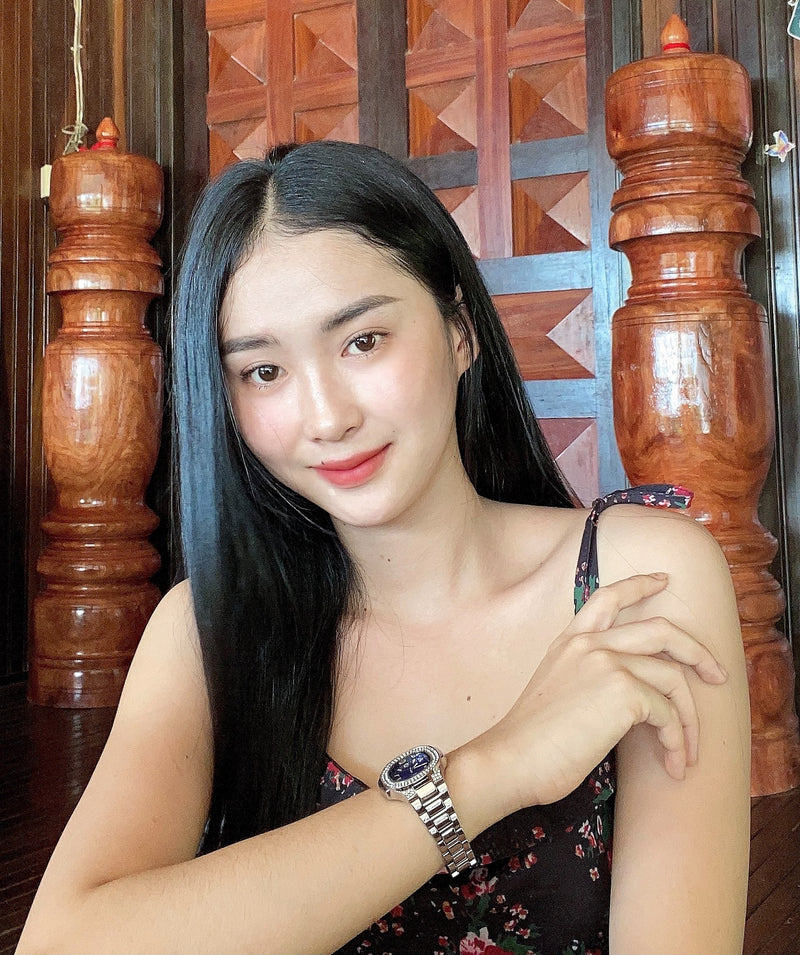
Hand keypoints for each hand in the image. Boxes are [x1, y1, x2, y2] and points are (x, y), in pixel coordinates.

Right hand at [473, 573, 727, 813]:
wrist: (511, 760)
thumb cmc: (531, 741)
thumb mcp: (557, 691)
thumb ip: (589, 676)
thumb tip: (634, 695)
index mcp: (569, 640)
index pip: (608, 596)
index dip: (640, 585)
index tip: (663, 579)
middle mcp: (590, 643)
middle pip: (661, 630)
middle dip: (697, 651)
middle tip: (716, 674)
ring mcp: (607, 663)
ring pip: (673, 678)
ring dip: (690, 721)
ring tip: (686, 754)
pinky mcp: (623, 692)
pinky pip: (668, 714)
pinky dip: (677, 742)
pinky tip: (671, 764)